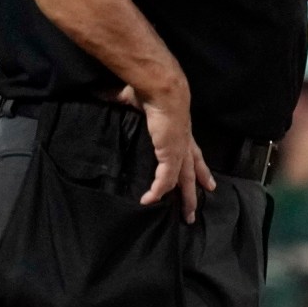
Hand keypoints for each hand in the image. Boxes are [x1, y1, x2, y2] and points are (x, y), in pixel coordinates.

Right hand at [117, 82, 215, 220]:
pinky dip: (157, 191)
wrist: (162, 89)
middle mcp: (184, 143)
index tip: (205, 180)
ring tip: (187, 217)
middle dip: (197, 188)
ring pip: (185, 181)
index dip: (198, 166)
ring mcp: (179, 151)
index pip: (192, 152)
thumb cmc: (150, 90)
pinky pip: (164, 180)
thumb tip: (102, 93)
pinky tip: (149, 200)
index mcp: (180, 130)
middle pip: (193, 171)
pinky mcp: (170, 156)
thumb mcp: (135, 98)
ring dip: (186, 199)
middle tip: (199, 205)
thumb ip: (120, 99)